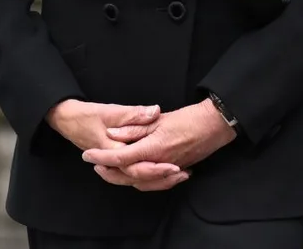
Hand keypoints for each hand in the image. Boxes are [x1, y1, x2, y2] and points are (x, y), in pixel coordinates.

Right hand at [46, 99, 187, 191]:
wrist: (68, 120)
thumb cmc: (88, 115)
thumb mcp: (110, 111)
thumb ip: (133, 113)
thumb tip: (155, 111)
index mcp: (113, 150)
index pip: (137, 166)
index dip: (157, 168)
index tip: (175, 166)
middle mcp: (113, 163)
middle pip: (140, 179)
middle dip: (163, 179)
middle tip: (183, 173)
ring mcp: (114, 166)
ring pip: (138, 180)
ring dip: (159, 180)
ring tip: (181, 174)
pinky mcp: (117, 164)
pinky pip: (135, 175)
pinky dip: (151, 176)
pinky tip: (166, 171)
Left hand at [83, 99, 236, 181]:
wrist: (215, 126)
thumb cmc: (189, 118)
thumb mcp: (159, 119)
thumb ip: (135, 128)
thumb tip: (113, 133)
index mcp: (153, 148)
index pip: (121, 157)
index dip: (102, 157)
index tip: (87, 155)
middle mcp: (160, 164)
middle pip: (128, 176)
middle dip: (109, 172)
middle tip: (94, 165)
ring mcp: (168, 170)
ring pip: (141, 182)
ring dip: (123, 178)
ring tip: (109, 170)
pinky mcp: (176, 171)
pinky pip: (155, 183)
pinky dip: (142, 181)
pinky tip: (137, 175)